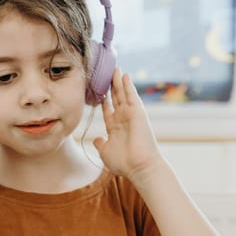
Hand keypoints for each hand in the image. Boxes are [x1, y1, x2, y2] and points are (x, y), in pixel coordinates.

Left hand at [93, 67, 161, 181]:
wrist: (139, 166)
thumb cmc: (123, 162)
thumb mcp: (106, 151)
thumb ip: (100, 143)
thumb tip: (96, 139)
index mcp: (114, 127)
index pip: (107, 108)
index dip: (103, 98)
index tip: (98, 89)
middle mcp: (122, 118)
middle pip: (115, 97)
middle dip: (111, 85)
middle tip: (106, 72)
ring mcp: (130, 114)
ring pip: (122, 93)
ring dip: (118, 81)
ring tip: (115, 68)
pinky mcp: (137, 112)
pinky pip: (131, 95)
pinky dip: (127, 84)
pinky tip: (124, 74)